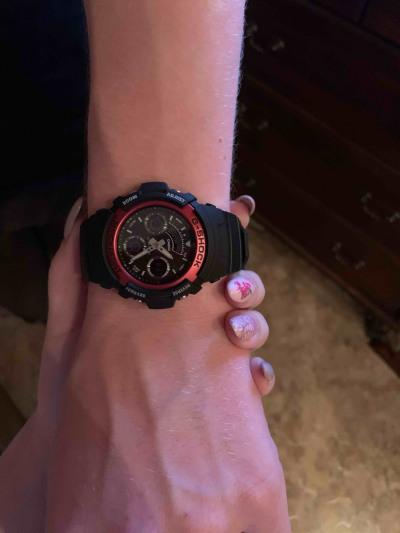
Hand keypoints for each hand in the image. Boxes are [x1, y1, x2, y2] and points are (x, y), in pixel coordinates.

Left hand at [37, 194, 273, 435]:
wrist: (79, 436)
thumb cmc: (75, 373)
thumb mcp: (69, 316)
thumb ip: (72, 269)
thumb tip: (80, 211)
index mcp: (165, 296)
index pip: (200, 258)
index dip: (226, 229)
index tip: (243, 209)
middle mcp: (193, 321)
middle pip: (235, 288)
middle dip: (245, 282)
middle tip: (231, 287)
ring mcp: (208, 354)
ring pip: (249, 327)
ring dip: (253, 324)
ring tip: (235, 331)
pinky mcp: (219, 391)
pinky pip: (252, 378)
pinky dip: (259, 374)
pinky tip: (252, 377)